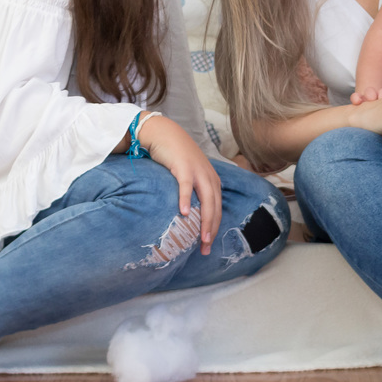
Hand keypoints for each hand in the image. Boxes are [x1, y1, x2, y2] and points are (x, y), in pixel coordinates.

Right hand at [138, 114, 221, 254]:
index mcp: (212, 181)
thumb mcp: (189, 175)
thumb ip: (193, 191)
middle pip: (215, 207)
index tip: (207, 246)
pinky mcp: (183, 166)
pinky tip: (184, 213)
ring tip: (201, 238)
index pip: (217, 208)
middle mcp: (209, 177)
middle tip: (205, 249)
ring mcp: (198, 171)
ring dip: (205, 220)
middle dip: (212, 229)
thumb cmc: (175, 156)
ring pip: (206, 199)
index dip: (214, 228)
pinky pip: (186, 185)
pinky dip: (186, 199)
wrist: (164, 133)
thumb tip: (188, 216)